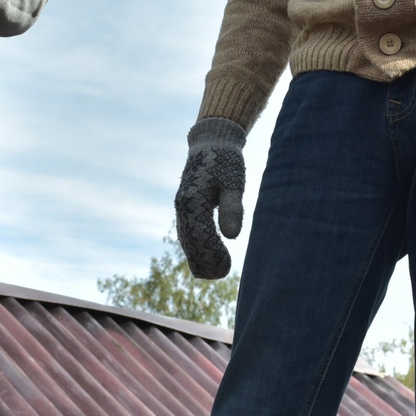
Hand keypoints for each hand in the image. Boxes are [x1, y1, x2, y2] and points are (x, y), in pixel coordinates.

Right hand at [174, 118, 247, 278]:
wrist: (211, 143)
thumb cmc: (226, 161)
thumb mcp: (233, 183)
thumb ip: (231, 208)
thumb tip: (231, 237)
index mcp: (192, 201)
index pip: (200, 237)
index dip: (212, 256)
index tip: (227, 268)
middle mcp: (182, 207)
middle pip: (189, 244)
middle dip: (205, 261)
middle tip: (225, 273)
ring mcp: (182, 209)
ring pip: (186, 242)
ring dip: (200, 258)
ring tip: (219, 271)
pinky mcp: (186, 209)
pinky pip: (187, 235)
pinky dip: (196, 249)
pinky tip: (209, 259)